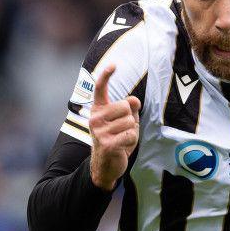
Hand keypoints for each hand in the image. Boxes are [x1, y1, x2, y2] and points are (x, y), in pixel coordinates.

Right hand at [89, 64, 140, 190]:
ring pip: (130, 121)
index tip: (113, 65)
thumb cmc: (116, 139)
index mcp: (98, 110)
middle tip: (122, 129)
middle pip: (125, 106)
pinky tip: (124, 146)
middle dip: (130, 118)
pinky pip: (131, 135)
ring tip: (122, 138)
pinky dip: (133, 140)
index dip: (106, 75)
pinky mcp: (107, 144)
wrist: (105, 165)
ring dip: (131, 131)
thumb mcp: (125, 121)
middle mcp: (95, 118)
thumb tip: (134, 100)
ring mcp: (99, 131)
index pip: (100, 88)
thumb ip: (129, 108)